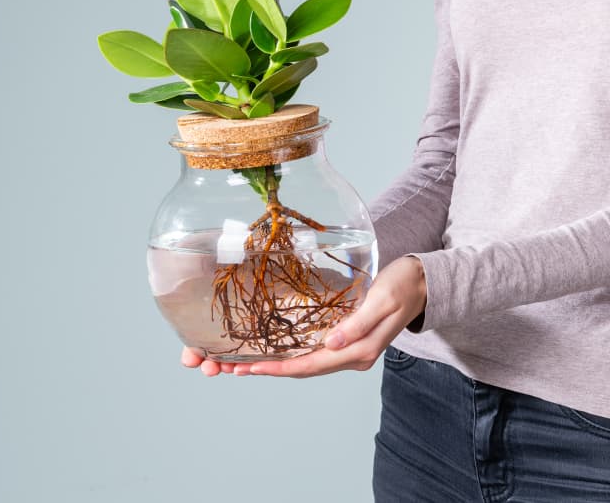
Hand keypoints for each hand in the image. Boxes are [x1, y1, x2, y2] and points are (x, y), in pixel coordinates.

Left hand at [180, 255, 426, 377]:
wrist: (420, 283)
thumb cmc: (402, 287)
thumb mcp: (382, 302)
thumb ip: (357, 324)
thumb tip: (330, 343)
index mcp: (359, 351)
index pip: (311, 365)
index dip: (279, 368)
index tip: (251, 369)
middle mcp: (352, 355)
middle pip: (303, 368)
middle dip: (268, 370)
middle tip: (233, 369)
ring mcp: (349, 349)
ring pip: (306, 362)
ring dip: (275, 363)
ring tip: (244, 363)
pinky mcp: (346, 338)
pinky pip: (313, 351)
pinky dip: (290, 352)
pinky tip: (272, 348)